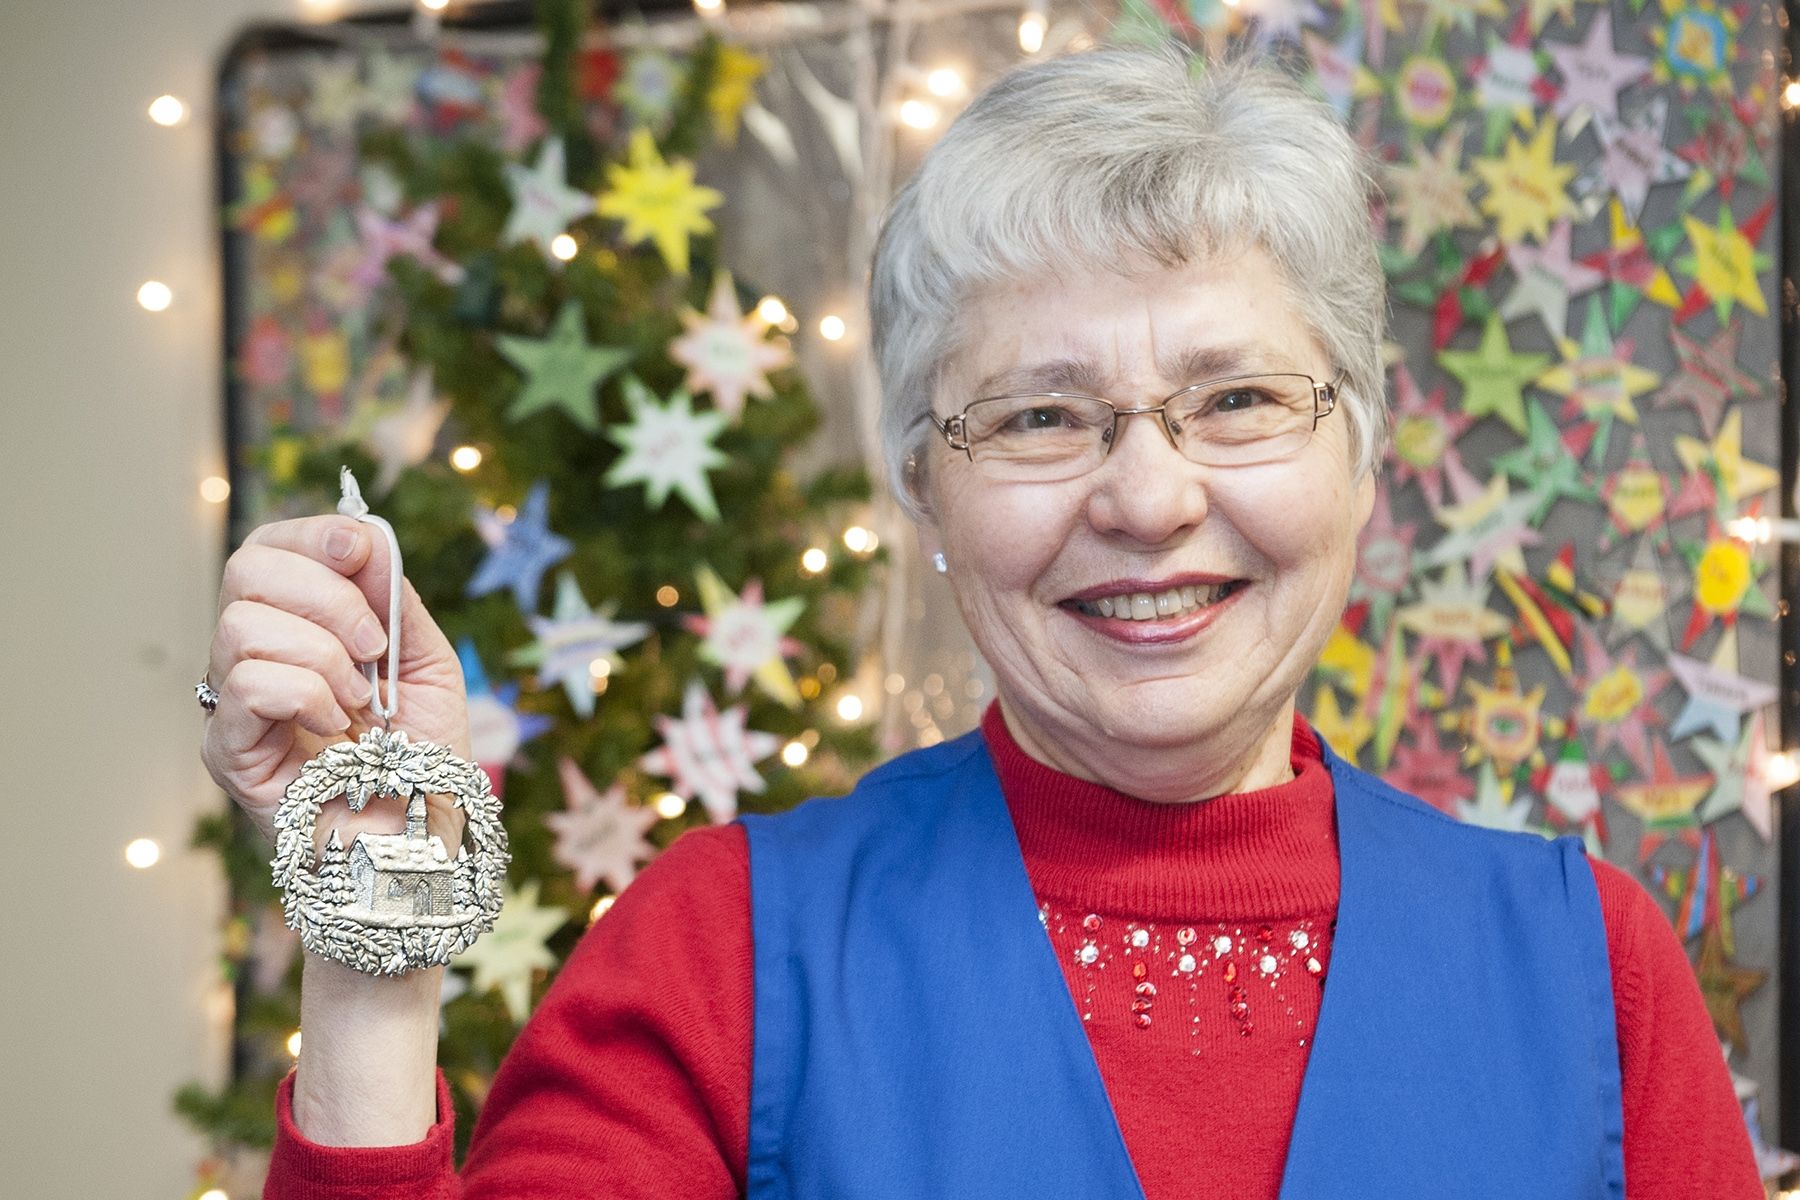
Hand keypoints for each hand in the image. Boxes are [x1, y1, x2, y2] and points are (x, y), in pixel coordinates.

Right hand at [200, 514, 473, 850]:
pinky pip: (248, 685)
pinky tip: (337, 729)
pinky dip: (306, 695)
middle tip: (375, 649)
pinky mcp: (229, 752)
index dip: (312, 535)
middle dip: (328, 595)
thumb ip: (395, 600)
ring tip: (362, 705)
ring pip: (244, 625)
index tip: (360, 550)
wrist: (421, 844)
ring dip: (325, 657)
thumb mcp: (428, 662)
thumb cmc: (423, 760)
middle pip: (247, 569)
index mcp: (297, 626)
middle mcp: (254, 657)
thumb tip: (364, 534)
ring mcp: (235, 705)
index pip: (270, 548)